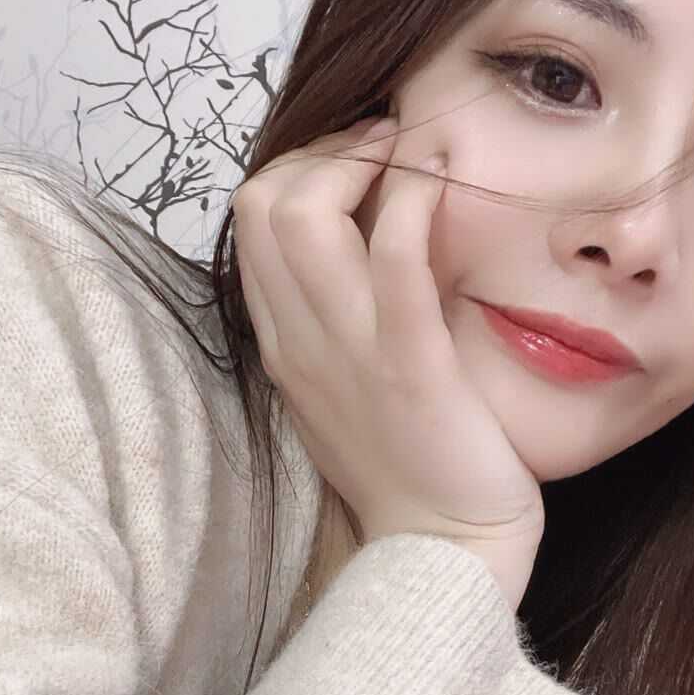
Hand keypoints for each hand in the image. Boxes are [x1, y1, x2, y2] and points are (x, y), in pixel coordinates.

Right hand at [232, 117, 544, 562]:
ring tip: (413, 152)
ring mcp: (348, 353)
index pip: (251, 222)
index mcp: (285, 345)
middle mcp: (301, 342)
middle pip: (262, 202)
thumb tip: (361, 248)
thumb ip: (336, 323)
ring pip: (305, 217)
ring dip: (361, 160)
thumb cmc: (409, 466)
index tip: (360, 160)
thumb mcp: (349, 389)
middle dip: (323, 148)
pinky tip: (442, 181)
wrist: (441, 550)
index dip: (300, 166)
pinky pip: (392, 263)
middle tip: (387, 145)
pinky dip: (412, 204)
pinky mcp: (408, 367)